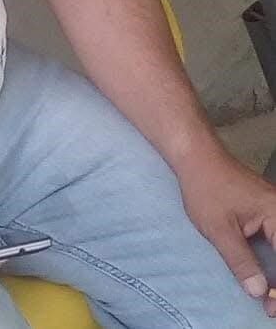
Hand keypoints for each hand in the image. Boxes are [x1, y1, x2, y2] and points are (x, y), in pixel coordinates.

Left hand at [178, 151, 275, 316]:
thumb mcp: (219, 228)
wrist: (195, 156)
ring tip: (268, 296)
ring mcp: (275, 210)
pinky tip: (267, 276)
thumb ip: (240, 260)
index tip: (271, 307)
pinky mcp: (266, 211)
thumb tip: (258, 291)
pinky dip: (273, 260)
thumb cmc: (205, 187)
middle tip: (270, 306)